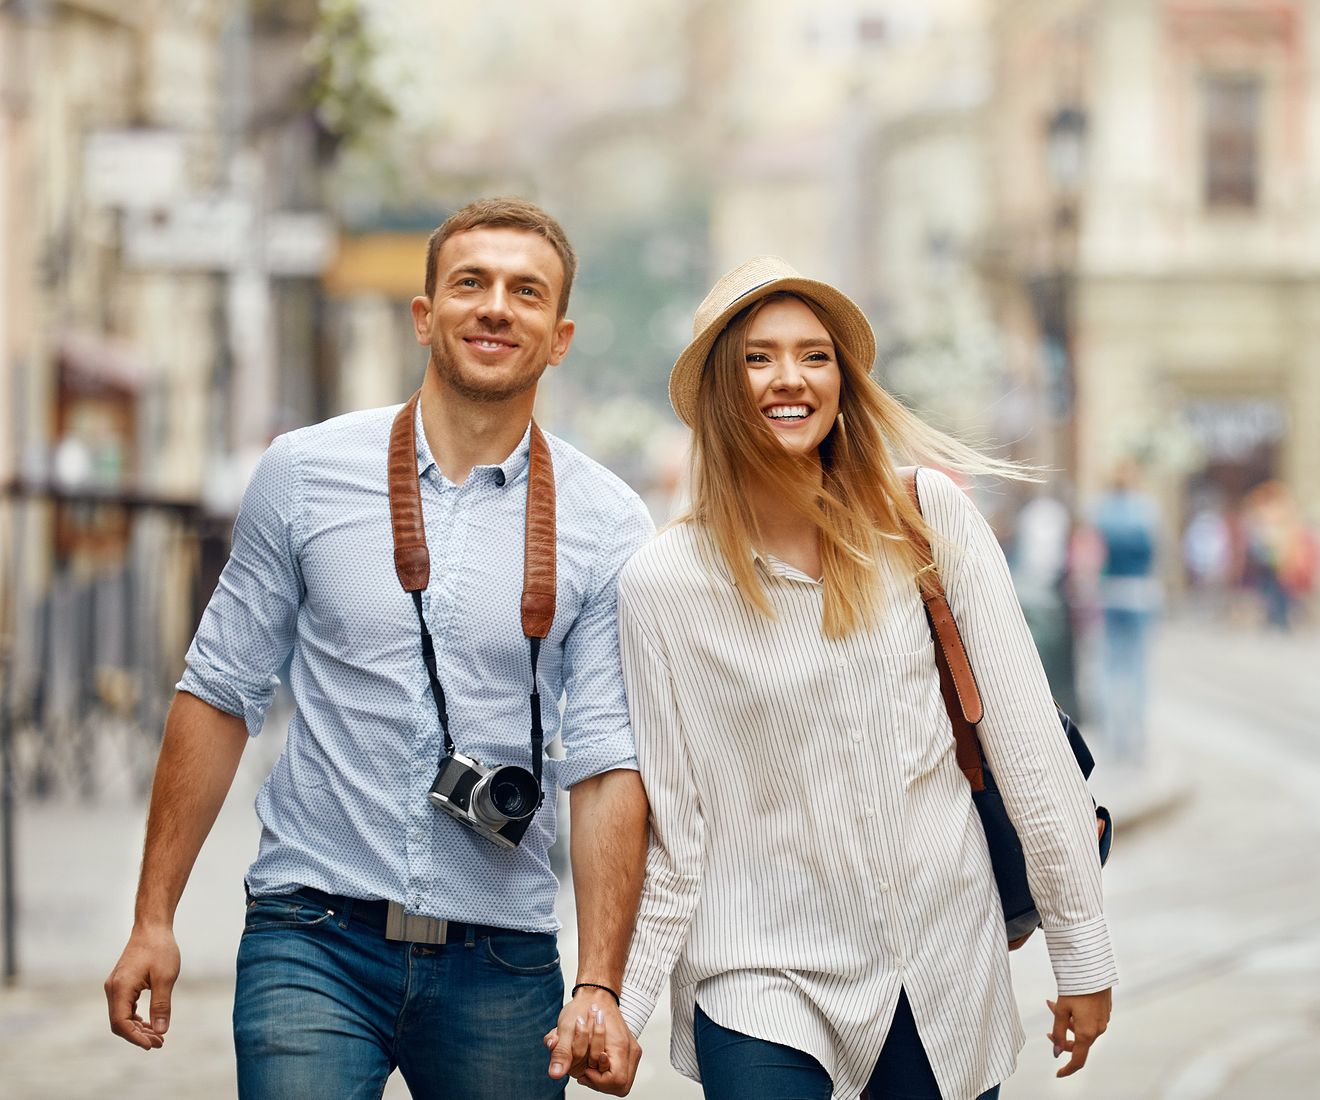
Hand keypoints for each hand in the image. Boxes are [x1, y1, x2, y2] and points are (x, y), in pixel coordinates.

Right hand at [104, 923, 179, 1049]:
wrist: (152, 927)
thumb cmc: (160, 949)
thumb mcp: (166, 978)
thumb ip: (161, 1005)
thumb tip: (160, 1031)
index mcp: (120, 988)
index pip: (121, 1023)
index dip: (135, 1037)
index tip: (153, 1044)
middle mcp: (112, 989)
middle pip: (119, 1023)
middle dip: (138, 1035)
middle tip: (159, 1043)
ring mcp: (115, 986)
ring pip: (120, 1016)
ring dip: (137, 1028)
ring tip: (157, 1036)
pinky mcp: (120, 984)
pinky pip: (123, 1007)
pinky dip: (135, 1018)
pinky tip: (148, 1023)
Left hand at [545, 988, 641, 1094]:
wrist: (594, 994)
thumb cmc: (582, 1007)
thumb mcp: (567, 1029)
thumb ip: (562, 1053)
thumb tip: (555, 1073)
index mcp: (620, 1045)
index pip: (617, 1081)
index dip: (598, 1080)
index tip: (585, 1071)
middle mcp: (629, 1050)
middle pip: (620, 1086)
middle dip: (599, 1082)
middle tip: (585, 1071)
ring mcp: (630, 1051)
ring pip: (620, 1082)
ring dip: (601, 1077)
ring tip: (587, 1065)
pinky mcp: (626, 1052)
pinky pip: (619, 1072)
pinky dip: (603, 1071)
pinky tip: (592, 1061)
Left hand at [1046, 989, 1111, 1076]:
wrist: (1092, 969)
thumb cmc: (1077, 988)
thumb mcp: (1061, 1011)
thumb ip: (1059, 1033)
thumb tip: (1057, 1052)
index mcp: (1087, 1033)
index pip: (1078, 1059)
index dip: (1068, 1068)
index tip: (1059, 1073)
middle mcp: (1098, 1029)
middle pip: (1079, 1042)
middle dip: (1063, 1037)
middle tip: (1050, 1031)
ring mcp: (1103, 1020)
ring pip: (1082, 1029)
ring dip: (1067, 1022)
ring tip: (1053, 1005)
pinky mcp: (1104, 1011)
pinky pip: (1088, 1020)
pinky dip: (1076, 1016)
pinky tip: (1067, 1002)